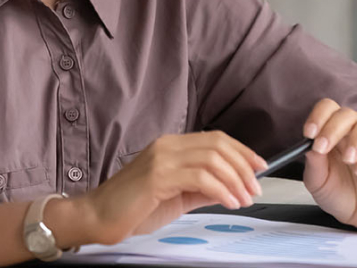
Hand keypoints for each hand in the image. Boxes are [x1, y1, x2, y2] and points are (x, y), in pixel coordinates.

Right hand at [75, 131, 265, 245]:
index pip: (215, 139)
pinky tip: (229, 202)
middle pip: (218, 145)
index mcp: (171, 146)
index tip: (260, 167)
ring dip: (235, 180)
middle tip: (255, 189)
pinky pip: (200, 177)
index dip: (242, 151)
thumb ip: (202, 190)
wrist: (96, 217)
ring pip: (213, 159)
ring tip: (244, 199)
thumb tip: (232, 188)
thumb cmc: (131, 208)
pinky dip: (221, 189)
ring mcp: (162, 158)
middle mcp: (167, 146)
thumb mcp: (177, 198)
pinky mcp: (158, 176)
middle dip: (243, 167)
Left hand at [300, 99, 356, 232]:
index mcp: (334, 134)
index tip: (309, 133)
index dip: (318, 116)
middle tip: (322, 147)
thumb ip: (314, 165)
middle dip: (332, 128)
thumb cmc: (341, 196)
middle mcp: (355, 134)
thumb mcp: (319, 183)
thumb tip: (308, 146)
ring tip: (348, 160)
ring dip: (354, 140)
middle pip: (346, 114)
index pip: (328, 109)